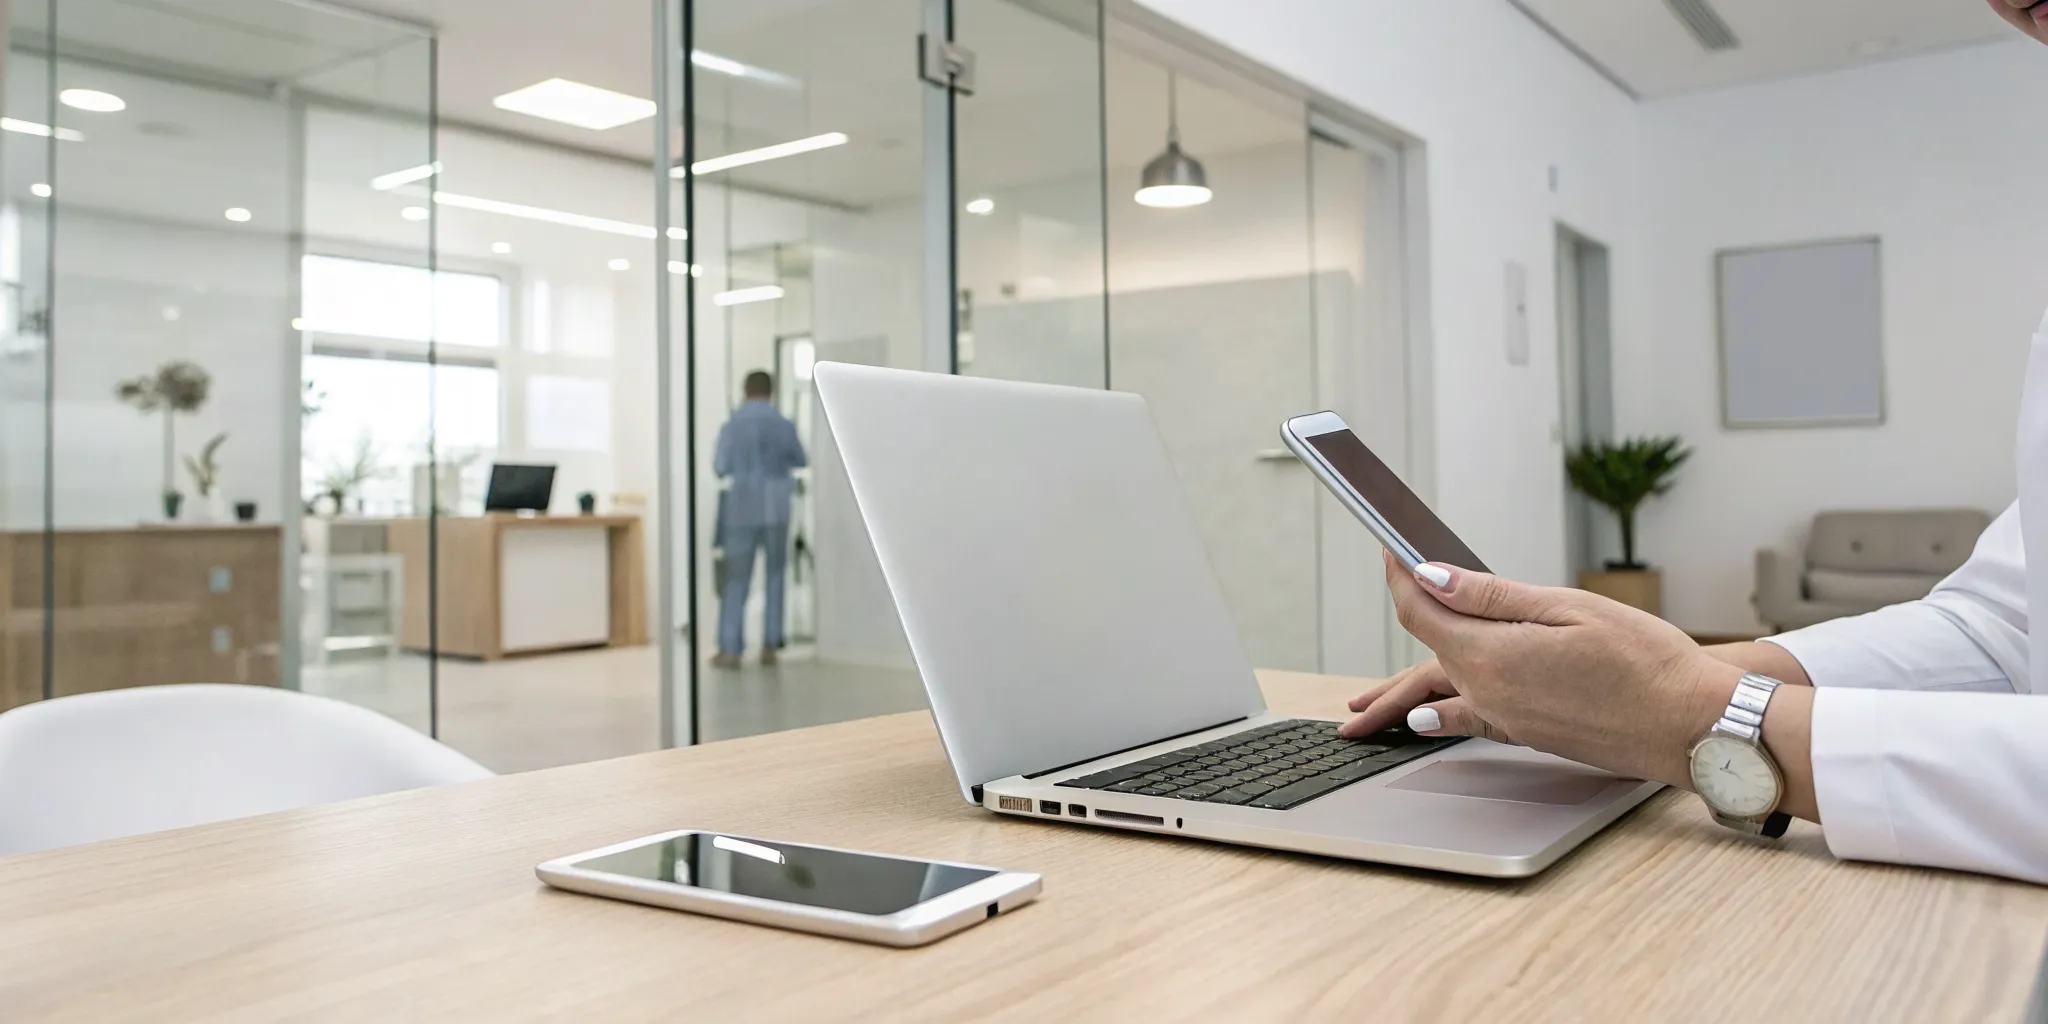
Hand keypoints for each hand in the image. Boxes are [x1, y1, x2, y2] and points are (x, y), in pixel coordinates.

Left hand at [1353, 551, 1741, 788]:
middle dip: (1403, 617)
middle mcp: (1488, 693)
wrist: (1691, 725)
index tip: (1393, 550)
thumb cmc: (1646, 660)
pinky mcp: (1528, 735)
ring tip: (1367, 708)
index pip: (1422, 611)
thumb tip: (1431, 577)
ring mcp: (1506, 719)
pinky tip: (1426, 721)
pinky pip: (1468, 721)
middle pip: (1424, 653)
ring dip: (1401, 694)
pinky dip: (1441, 716)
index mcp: (1491, 655)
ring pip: (1439, 694)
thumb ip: (1490, 596)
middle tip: (1387, 587)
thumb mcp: (1567, 607)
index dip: (1402, 576)